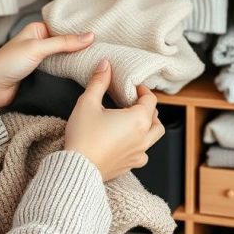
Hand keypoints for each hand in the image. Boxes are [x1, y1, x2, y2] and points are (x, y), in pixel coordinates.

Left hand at [0, 22, 93, 108]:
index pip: (64, 27)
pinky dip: (69, 70)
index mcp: (37, 29)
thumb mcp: (37, 48)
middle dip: (80, 45)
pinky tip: (82, 70)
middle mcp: (39, 42)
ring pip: (63, 57)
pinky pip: (59, 69)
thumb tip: (90, 36)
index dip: (80, 30)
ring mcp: (41, 59)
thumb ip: (64, 43)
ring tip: (97, 58)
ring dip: (75, 59)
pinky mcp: (41, 74)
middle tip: (102, 47)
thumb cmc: (7, 63)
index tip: (100, 33)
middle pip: (65, 42)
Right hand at [64, 59, 164, 181]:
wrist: (77, 169)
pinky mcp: (130, 166)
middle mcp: (143, 138)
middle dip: (147, 109)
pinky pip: (143, 154)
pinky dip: (140, 145)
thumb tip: (105, 65)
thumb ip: (99, 82)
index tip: (133, 88)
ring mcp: (138, 154)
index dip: (143, 91)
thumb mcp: (88, 103)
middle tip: (133, 103)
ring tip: (132, 121)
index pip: (151, 100)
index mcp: (138, 120)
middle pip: (156, 119)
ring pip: (153, 137)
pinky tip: (126, 142)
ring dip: (147, 127)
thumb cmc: (83, 137)